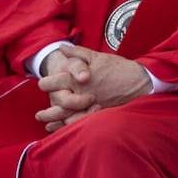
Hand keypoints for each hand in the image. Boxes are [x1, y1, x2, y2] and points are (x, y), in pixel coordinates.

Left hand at [35, 44, 150, 129]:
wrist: (138, 81)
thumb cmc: (118, 68)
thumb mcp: (98, 57)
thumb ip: (78, 53)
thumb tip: (62, 48)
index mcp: (78, 78)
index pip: (54, 82)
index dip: (45, 83)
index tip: (42, 84)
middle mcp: (81, 93)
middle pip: (56, 104)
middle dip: (46, 111)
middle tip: (38, 114)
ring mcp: (89, 106)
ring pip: (66, 117)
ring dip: (54, 122)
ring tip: (46, 125)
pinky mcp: (97, 114)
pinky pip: (78, 124)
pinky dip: (67, 127)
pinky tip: (61, 129)